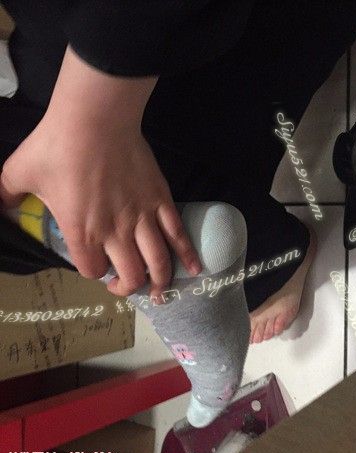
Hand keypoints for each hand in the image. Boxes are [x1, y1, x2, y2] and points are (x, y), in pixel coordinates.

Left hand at [0, 45, 201, 297]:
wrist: (96, 119)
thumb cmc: (57, 146)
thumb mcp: (18, 173)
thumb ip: (6, 196)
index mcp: (81, 232)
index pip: (92, 270)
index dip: (93, 273)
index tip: (93, 265)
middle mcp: (116, 233)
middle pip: (131, 275)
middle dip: (128, 287)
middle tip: (124, 284)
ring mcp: (143, 218)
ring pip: (158, 262)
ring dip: (161, 281)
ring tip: (161, 290)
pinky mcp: (161, 201)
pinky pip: (177, 234)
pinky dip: (188, 255)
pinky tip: (195, 269)